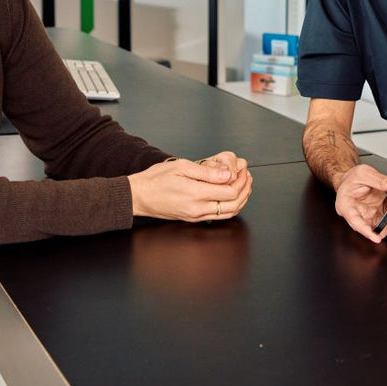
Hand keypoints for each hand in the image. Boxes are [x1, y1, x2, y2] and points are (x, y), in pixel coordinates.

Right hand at [129, 153, 251, 222]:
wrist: (139, 196)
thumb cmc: (156, 179)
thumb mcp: (181, 167)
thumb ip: (206, 172)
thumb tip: (227, 174)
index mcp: (196, 194)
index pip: (230, 191)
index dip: (240, 180)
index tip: (242, 170)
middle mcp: (198, 209)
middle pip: (233, 204)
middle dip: (244, 189)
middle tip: (247, 176)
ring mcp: (196, 216)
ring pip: (228, 212)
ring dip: (240, 199)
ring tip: (243, 185)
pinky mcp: (193, 218)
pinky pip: (218, 216)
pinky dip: (230, 206)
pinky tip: (231, 195)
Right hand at [331, 162, 386, 242]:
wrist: (352, 180)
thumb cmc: (352, 178)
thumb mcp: (362, 173)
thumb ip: (378, 179)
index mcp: (347, 207)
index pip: (356, 222)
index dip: (366, 232)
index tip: (377, 238)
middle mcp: (359, 216)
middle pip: (374, 225)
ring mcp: (370, 217)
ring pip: (386, 222)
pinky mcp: (379, 215)